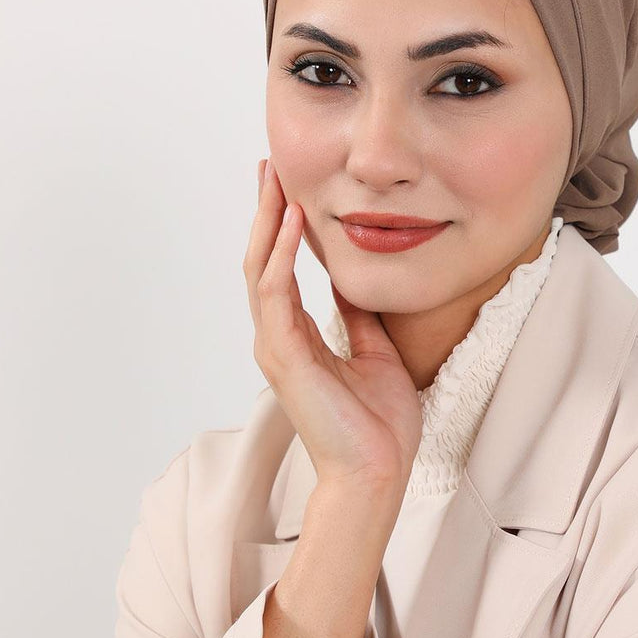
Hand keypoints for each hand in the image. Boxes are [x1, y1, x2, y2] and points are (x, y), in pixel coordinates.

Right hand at [243, 157, 422, 492]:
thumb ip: (357, 316)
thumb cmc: (377, 425)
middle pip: (260, 260)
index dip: (282, 228)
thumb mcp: (375, 352)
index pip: (279, 270)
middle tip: (270, 167)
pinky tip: (291, 222)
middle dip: (266, 212)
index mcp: (296, 338)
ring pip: (259, 269)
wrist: (377, 471)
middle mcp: (277, 338)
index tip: (288, 188)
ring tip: (275, 180)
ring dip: (267, 222)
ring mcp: (275, 346)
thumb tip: (353, 281)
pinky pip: (274, 293)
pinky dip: (280, 254)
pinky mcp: (282, 356)